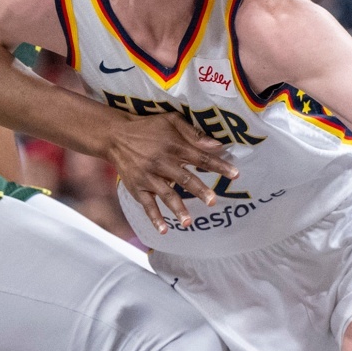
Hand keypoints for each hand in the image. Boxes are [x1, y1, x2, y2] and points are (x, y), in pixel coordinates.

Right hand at [104, 113, 237, 228]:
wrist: (116, 136)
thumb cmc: (148, 128)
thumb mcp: (170, 120)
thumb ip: (193, 133)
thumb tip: (216, 145)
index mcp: (174, 146)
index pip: (200, 158)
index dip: (219, 166)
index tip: (235, 174)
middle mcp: (162, 162)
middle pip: (185, 178)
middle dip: (200, 190)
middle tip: (213, 201)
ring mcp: (148, 177)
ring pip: (166, 194)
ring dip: (178, 208)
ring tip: (188, 222)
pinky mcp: (137, 187)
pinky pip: (147, 204)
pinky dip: (154, 217)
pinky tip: (164, 229)